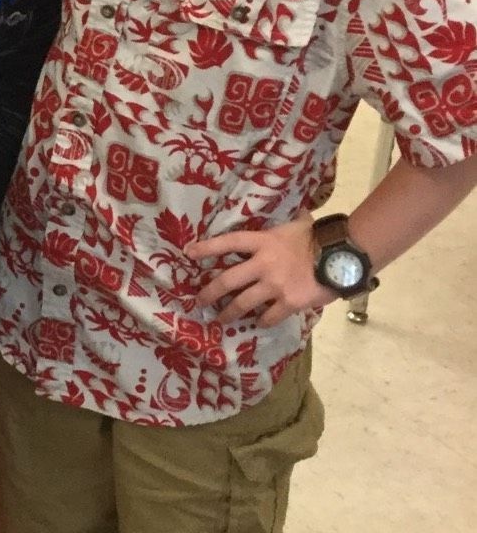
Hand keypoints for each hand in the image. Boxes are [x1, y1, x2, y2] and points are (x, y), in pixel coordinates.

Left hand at [186, 214, 335, 327]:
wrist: (343, 256)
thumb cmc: (319, 237)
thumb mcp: (298, 223)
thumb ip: (288, 221)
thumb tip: (295, 210)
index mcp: (263, 242)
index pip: (228, 243)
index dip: (207, 247)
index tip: (188, 252)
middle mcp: (263, 264)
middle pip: (227, 281)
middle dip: (210, 293)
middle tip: (199, 301)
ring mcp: (275, 285)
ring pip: (243, 303)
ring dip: (229, 313)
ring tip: (222, 319)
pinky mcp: (289, 302)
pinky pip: (269, 316)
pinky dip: (262, 321)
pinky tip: (258, 322)